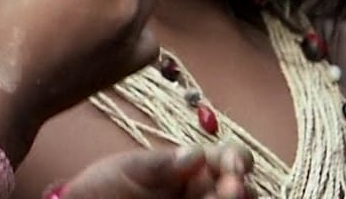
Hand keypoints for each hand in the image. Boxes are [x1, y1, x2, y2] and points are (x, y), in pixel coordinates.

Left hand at [53, 144, 254, 198]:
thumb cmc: (103, 187)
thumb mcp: (128, 169)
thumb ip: (160, 164)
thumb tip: (196, 153)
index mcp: (190, 168)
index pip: (228, 158)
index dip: (237, 158)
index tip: (232, 164)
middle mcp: (202, 192)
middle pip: (242, 189)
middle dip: (240, 187)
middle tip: (229, 188)